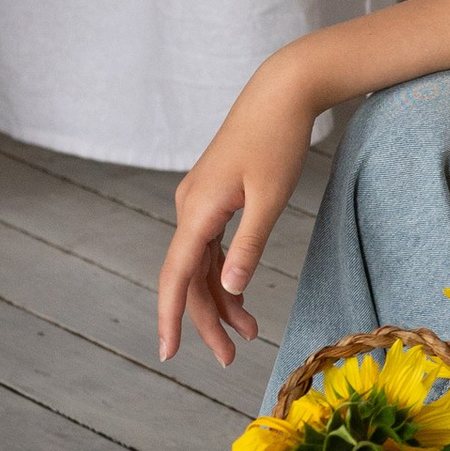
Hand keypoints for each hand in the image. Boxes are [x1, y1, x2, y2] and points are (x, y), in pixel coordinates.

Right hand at [161, 50, 317, 366]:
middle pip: (188, 278)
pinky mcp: (213, 198)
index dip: (170, 317)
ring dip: (221, 301)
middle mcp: (189, 208)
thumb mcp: (271, 197)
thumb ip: (250, 244)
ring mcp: (199, 203)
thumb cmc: (279, 140)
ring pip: (201, 265)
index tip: (168, 353)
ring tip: (249, 334)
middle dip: (206, 321)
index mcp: (198, 209)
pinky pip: (211, 248)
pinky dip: (226, 275)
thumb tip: (231, 289)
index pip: (175, 276)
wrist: (281, 92)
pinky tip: (242, 298)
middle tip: (231, 359)